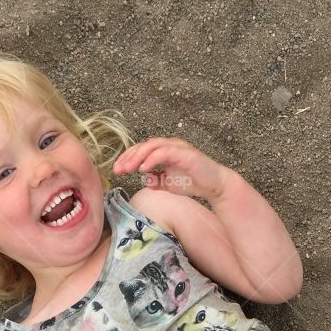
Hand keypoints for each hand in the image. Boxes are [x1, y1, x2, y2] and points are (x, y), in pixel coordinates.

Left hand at [112, 137, 229, 202]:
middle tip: (118, 170)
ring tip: (128, 169)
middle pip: (143, 146)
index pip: (141, 151)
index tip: (117, 170)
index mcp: (164, 151)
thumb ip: (157, 181)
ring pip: (152, 146)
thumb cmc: (193, 182)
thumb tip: (146, 181)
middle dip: (128, 157)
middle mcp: (169, 145)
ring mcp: (177, 147)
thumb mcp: (169, 184)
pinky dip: (152, 159)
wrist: (214, 185)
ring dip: (137, 157)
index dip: (127, 158)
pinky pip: (164, 152)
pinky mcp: (184, 153)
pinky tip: (144, 168)